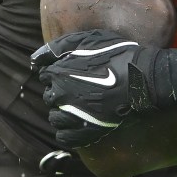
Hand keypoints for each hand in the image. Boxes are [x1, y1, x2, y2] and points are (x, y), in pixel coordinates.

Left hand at [32, 29, 161, 148]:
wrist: (141, 78)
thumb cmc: (116, 55)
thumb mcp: (87, 39)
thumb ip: (58, 46)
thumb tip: (35, 59)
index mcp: (57, 73)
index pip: (45, 75)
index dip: (57, 73)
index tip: (71, 73)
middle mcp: (60, 95)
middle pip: (49, 96)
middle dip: (59, 92)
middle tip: (78, 89)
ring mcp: (72, 115)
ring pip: (55, 118)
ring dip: (62, 112)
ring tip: (78, 107)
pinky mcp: (85, 131)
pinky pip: (65, 137)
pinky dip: (68, 132)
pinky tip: (78, 124)